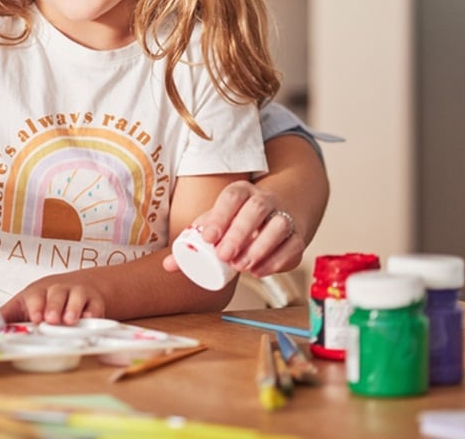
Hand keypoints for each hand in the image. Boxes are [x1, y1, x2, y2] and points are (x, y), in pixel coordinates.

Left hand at [0, 276, 105, 325]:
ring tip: (69, 320)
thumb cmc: (45, 300)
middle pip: (56, 294)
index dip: (36, 305)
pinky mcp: (94, 303)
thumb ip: (5, 317)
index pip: (35, 295)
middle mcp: (58, 291)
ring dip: (73, 308)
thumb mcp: (22, 306)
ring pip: (76, 296)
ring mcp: (77, 294)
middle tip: (51, 320)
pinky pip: (96, 306)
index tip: (35, 317)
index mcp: (38, 292)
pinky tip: (89, 319)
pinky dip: (93, 313)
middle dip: (54, 306)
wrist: (77, 287)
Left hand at [164, 181, 302, 276]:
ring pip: (279, 226)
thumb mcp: (216, 225)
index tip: (207, 238)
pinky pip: (293, 246)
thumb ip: (193, 244)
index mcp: (241, 192)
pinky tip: (259, 272)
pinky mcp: (297, 237)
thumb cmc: (238, 222)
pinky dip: (277, 261)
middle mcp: (265, 200)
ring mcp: (284, 217)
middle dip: (240, 233)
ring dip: (261, 247)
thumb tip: (167, 265)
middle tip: (225, 256)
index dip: (220, 216)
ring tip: (242, 266)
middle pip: (256, 209)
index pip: (232, 197)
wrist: (277, 214)